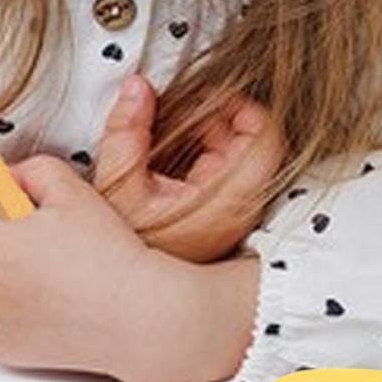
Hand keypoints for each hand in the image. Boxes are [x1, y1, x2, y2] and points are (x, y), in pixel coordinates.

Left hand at [0, 156, 257, 381]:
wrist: (139, 316)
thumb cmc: (108, 252)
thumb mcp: (70, 188)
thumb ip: (28, 169)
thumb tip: (5, 177)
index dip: (8, 191)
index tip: (32, 200)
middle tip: (36, 230)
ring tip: (38, 262)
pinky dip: (2, 299)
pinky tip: (40, 294)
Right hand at [95, 75, 282, 263]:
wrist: (125, 293)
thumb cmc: (121, 245)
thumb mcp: (116, 181)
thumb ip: (127, 128)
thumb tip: (138, 88)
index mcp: (226, 201)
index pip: (266, 140)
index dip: (242, 108)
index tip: (210, 96)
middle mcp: (239, 211)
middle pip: (254, 145)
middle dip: (219, 119)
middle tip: (181, 109)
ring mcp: (233, 217)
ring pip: (242, 158)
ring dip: (212, 136)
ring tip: (172, 131)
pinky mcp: (221, 219)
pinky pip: (229, 174)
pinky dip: (207, 154)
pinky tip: (174, 155)